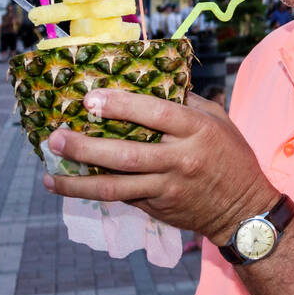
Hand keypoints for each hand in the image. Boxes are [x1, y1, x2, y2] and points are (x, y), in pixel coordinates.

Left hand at [42, 89, 277, 246]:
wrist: (244, 210)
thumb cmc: (232, 157)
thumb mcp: (219, 122)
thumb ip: (187, 104)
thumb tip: (150, 84)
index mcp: (198, 131)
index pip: (155, 114)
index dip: (120, 105)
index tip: (90, 99)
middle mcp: (181, 161)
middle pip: (125, 154)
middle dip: (85, 147)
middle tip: (56, 138)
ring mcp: (168, 188)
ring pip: (115, 187)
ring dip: (77, 183)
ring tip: (50, 174)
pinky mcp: (159, 207)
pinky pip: (123, 197)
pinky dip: (95, 192)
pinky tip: (73, 186)